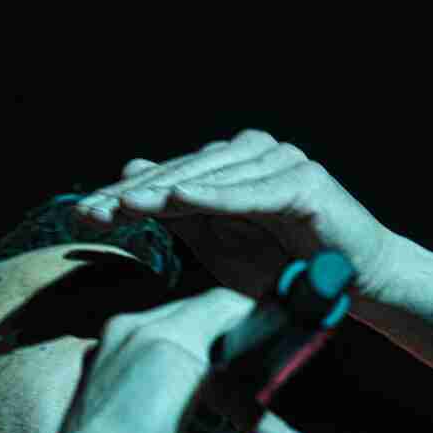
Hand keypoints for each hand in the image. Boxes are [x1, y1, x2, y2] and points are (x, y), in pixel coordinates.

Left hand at [67, 128, 400, 304]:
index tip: (80, 216)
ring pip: (211, 178)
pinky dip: (216, 197)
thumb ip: (178, 212)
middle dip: (133, 196)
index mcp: (228, 164)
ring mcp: (279, 161)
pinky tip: (180, 202)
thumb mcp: (220, 243)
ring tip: (124, 206)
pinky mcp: (303, 182)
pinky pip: (251, 192)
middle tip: (91, 211)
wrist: (352, 281)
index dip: (124, 198)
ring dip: (165, 194)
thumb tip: (128, 177)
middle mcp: (252, 152)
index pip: (168, 179)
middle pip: (182, 174)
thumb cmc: (283, 264)